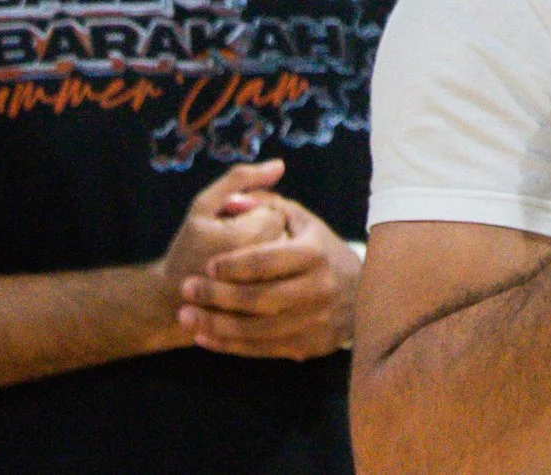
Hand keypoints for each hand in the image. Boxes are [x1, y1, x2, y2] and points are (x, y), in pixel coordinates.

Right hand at [159, 161, 291, 305]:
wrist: (172, 300)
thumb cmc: (189, 247)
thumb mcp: (204, 206)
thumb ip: (240, 180)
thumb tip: (280, 164)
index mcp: (249, 236)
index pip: (276, 211)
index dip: (253, 215)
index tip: (231, 227)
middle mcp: (265, 266)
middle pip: (285, 234)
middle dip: (265, 236)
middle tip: (237, 247)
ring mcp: (269, 291)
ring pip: (288, 261)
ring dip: (271, 258)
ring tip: (242, 265)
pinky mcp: (270, 310)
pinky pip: (285, 283)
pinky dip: (271, 278)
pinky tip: (249, 281)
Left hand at [176, 197, 361, 358]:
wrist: (364, 291)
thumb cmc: (321, 250)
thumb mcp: (302, 221)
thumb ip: (267, 206)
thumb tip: (232, 201)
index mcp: (315, 253)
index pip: (267, 261)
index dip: (234, 264)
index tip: (207, 264)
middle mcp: (317, 289)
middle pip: (259, 298)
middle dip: (217, 295)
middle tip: (186, 289)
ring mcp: (314, 321)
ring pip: (257, 329)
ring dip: (216, 324)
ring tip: (186, 316)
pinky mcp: (308, 346)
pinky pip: (263, 349)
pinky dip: (230, 345)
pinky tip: (205, 337)